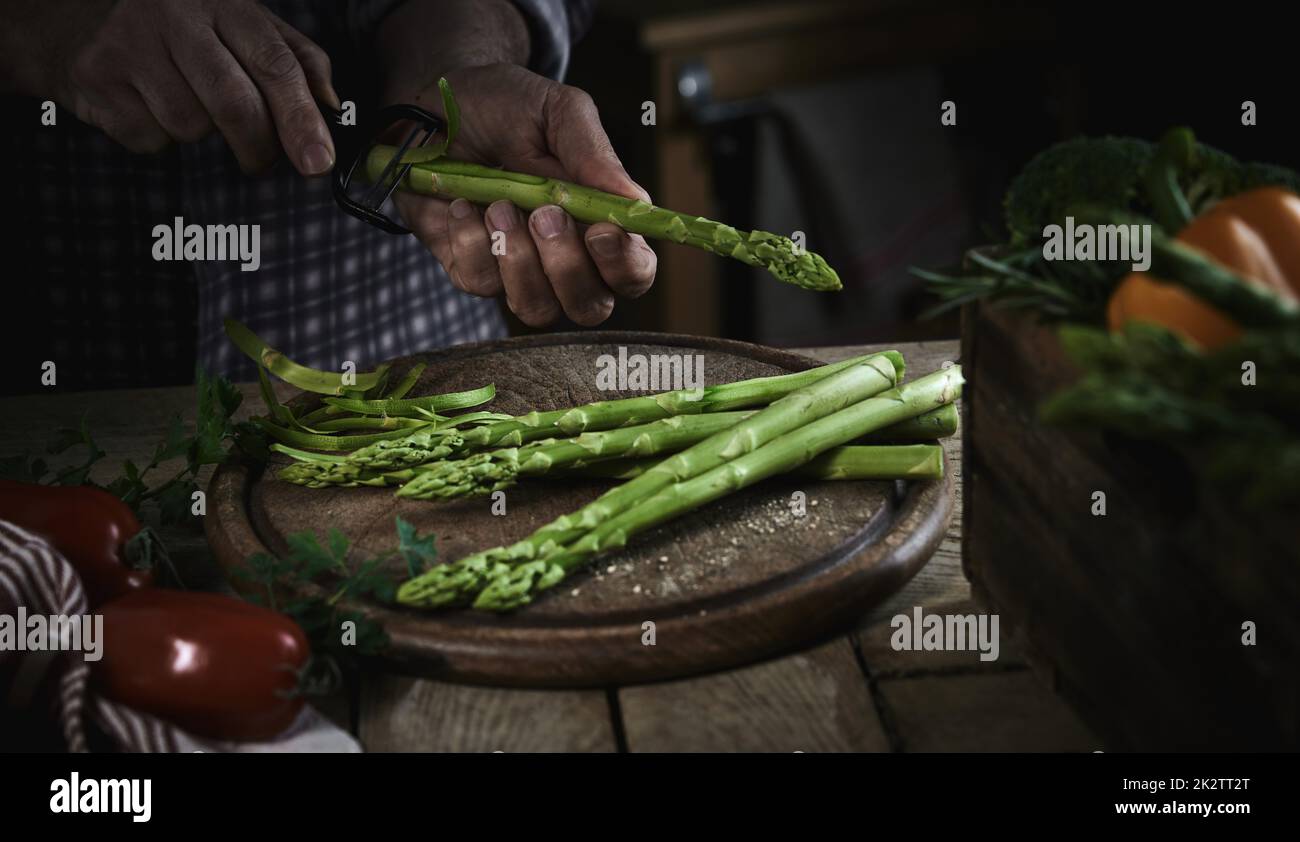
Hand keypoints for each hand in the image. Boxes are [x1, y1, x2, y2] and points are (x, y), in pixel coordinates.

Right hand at [52, 0, 336, 174]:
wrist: (81, 19)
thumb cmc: (184, 31)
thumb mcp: (244, 27)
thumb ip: (296, 60)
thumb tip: (330, 106)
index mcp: (223, 1)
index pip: (275, 64)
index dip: (301, 119)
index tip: (319, 162)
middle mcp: (174, 14)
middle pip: (234, 104)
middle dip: (259, 147)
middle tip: (263, 162)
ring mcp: (130, 43)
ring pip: (190, 126)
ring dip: (201, 134)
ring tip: (186, 104)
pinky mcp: (96, 77)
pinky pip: (150, 137)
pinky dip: (159, 137)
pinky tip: (148, 105)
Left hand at [389, 63, 656, 326]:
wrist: (432, 105)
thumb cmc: (505, 107)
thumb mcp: (558, 111)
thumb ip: (595, 155)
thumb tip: (636, 200)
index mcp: (602, 225)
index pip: (634, 273)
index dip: (625, 265)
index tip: (603, 231)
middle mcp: (566, 260)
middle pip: (590, 307)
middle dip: (568, 267)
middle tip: (544, 214)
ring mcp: (518, 273)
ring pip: (537, 309)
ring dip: (518, 258)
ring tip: (498, 203)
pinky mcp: (471, 271)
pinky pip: (480, 285)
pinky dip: (471, 241)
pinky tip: (463, 204)